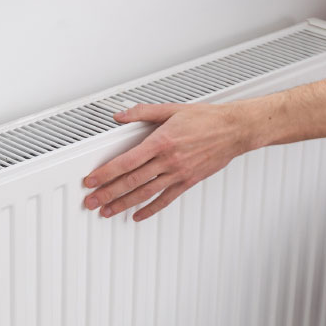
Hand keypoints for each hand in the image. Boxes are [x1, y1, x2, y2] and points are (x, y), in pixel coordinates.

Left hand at [82, 102, 255, 220]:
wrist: (234, 130)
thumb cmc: (206, 119)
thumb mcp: (172, 109)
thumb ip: (143, 112)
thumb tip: (120, 115)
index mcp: (161, 141)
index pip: (126, 162)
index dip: (106, 173)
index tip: (92, 180)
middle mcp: (168, 160)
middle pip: (131, 181)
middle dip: (108, 193)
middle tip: (92, 201)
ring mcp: (178, 174)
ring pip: (145, 193)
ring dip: (123, 204)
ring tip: (108, 211)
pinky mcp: (188, 181)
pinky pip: (166, 199)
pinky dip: (150, 209)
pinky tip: (138, 216)